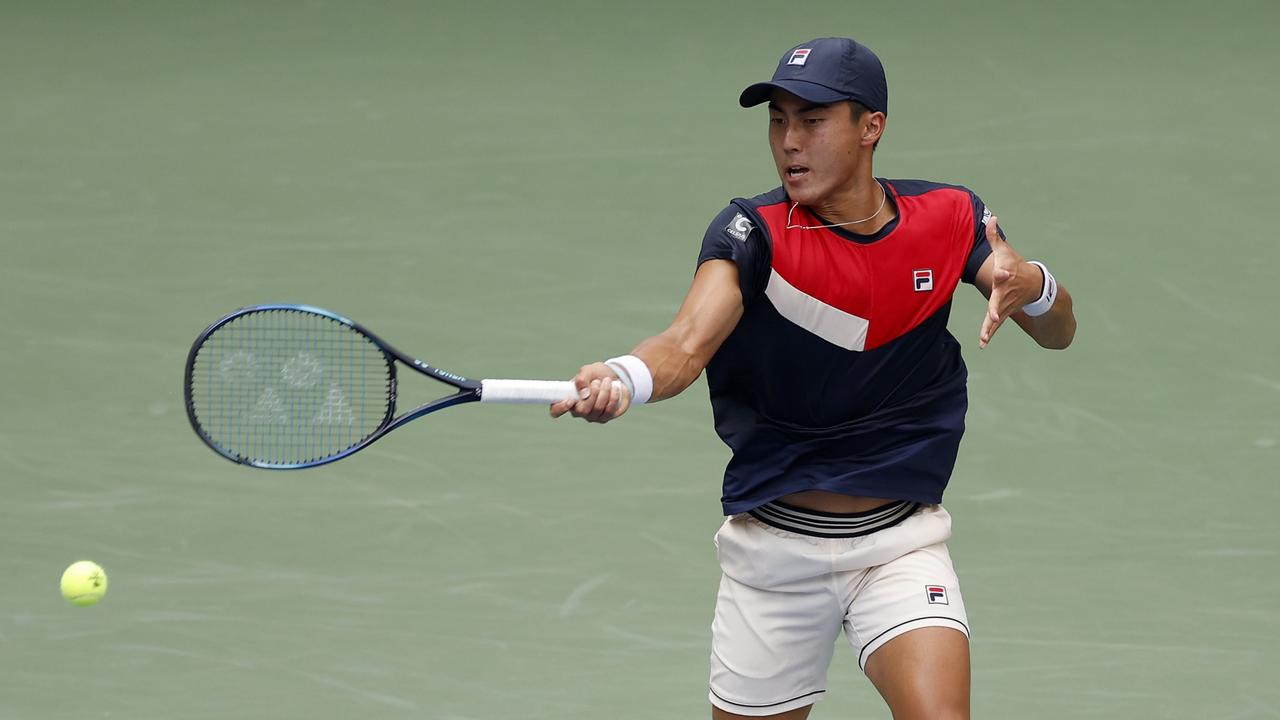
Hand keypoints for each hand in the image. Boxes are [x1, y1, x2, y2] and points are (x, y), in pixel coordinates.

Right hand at [549, 362, 630, 422]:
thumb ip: (582, 379)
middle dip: (593, 394)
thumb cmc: (596, 374)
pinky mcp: (606, 417)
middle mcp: (578, 411)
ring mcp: (592, 416)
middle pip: (582, 410)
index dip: (560, 408)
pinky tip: (615, 388)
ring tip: (607, 381)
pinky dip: (613, 397)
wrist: (613, 377)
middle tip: (597, 382)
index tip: (570, 399)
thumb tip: (584, 394)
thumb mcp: (587, 371)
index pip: (556, 411)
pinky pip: (609, 411)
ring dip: (604, 393)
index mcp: (568, 399)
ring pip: (597, 410)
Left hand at [979, 216, 1043, 347]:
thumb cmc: (1015, 265)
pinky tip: (982, 344)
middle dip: (997, 306)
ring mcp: (1005, 305)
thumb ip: (994, 237)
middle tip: (995, 315)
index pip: (1005, 272)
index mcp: (1007, 275)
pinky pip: (994, 326)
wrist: (1034, 286)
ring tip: (985, 336)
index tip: (1002, 272)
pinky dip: (989, 335)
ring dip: (991, 327)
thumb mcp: (1005, 251)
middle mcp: (1006, 292)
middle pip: (1000, 299)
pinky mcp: (1003, 313)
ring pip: (997, 317)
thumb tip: (990, 218)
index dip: (1004, 271)